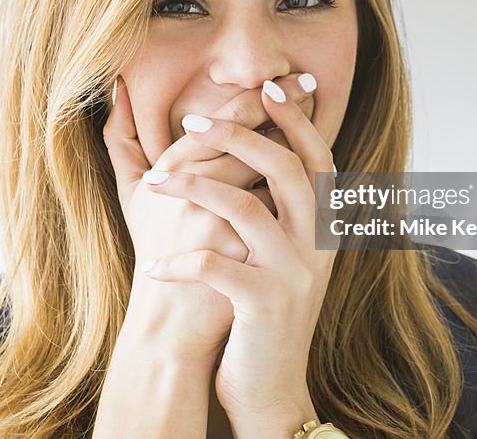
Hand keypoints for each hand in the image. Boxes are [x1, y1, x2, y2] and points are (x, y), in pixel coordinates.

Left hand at [139, 77, 337, 436]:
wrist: (271, 389)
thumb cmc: (260, 311)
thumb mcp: (274, 257)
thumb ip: (268, 206)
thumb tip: (247, 151)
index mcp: (321, 228)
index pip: (317, 158)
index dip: (295, 120)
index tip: (268, 86)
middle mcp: (317, 246)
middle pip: (286, 169)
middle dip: (239, 135)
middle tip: (192, 123)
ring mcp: (295, 275)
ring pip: (246, 209)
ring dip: (194, 188)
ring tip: (155, 182)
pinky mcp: (265, 306)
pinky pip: (217, 267)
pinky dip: (181, 261)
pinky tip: (156, 266)